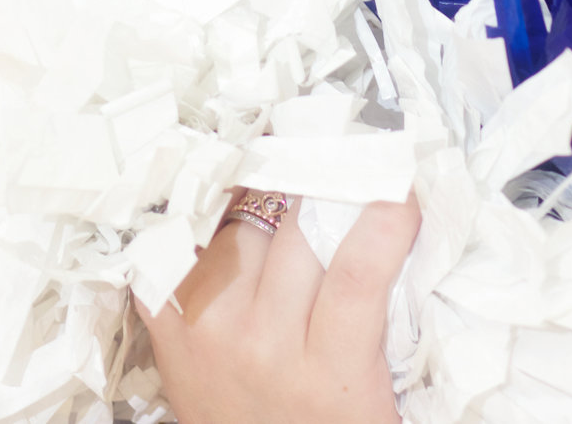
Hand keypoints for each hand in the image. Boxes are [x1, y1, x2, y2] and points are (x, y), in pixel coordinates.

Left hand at [143, 193, 420, 423]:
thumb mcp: (372, 384)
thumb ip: (381, 307)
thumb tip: (394, 213)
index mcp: (332, 373)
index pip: (359, 269)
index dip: (387, 216)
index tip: (402, 187)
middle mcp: (263, 347)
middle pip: (298, 230)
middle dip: (324, 199)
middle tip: (338, 189)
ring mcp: (209, 332)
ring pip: (242, 223)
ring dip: (267, 215)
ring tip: (281, 229)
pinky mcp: (169, 326)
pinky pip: (181, 245)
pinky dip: (204, 230)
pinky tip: (224, 232)